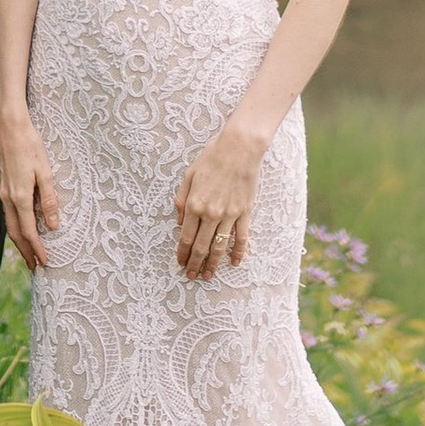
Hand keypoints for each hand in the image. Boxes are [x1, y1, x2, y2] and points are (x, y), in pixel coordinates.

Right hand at [0, 116, 63, 273]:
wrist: (9, 127)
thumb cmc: (30, 145)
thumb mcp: (45, 171)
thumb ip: (48, 200)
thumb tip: (52, 225)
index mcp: (20, 197)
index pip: (28, 232)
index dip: (36, 249)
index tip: (45, 263)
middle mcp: (8, 198)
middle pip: (15, 233)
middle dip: (25, 251)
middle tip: (34, 267)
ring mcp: (4, 192)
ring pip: (9, 224)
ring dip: (19, 241)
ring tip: (28, 253)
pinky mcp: (3, 186)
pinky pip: (8, 214)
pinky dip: (15, 227)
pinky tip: (21, 228)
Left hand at [175, 125, 261, 280]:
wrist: (239, 149)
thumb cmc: (212, 158)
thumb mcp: (189, 176)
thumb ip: (182, 200)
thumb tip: (180, 222)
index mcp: (195, 205)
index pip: (186, 237)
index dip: (182, 253)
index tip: (180, 263)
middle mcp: (211, 213)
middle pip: (201, 246)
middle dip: (195, 264)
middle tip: (191, 277)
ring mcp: (229, 215)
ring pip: (219, 246)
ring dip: (213, 264)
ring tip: (208, 275)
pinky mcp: (245, 213)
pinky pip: (241, 237)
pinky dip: (238, 252)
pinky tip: (234, 262)